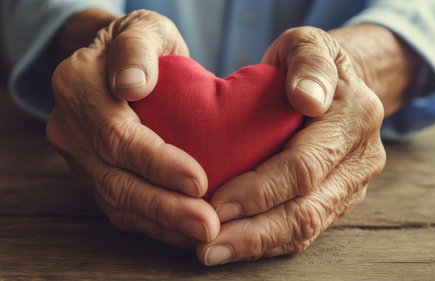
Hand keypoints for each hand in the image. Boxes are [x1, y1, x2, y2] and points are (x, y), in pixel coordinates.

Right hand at [47, 10, 219, 246]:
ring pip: (117, 200)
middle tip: (207, 224)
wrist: (122, 64)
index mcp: (77, 87)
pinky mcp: (95, 175)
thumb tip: (133, 85)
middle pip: (114, 178)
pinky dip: (154, 224)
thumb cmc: (141, 46)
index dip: (155, 161)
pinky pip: (121, 208)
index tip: (198, 180)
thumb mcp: (143, 29)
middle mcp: (71, 128)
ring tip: (203, 233)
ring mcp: (80, 157)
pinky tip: (184, 232)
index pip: (114, 134)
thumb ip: (136, 50)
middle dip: (163, 206)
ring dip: (162, 222)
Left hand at [196, 26, 385, 264]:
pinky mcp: (335, 199)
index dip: (260, 190)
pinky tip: (236, 245)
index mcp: (355, 119)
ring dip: (257, 244)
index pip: (303, 166)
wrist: (335, 85)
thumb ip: (310, 63)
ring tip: (212, 252)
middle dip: (254, 231)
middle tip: (207, 244)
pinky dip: (267, 242)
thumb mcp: (308, 44)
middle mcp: (359, 159)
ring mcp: (350, 184)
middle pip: (306, 208)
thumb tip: (307, 98)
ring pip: (305, 227)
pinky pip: (303, 229)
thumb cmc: (308, 64)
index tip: (216, 203)